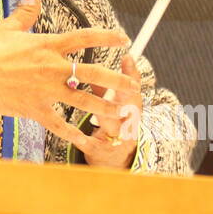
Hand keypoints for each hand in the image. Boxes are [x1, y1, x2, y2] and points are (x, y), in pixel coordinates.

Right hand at [0, 0, 135, 162]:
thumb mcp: (8, 27)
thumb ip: (27, 9)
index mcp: (47, 44)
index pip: (84, 37)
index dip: (106, 37)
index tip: (123, 38)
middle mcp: (52, 67)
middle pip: (93, 73)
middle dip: (117, 80)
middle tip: (132, 85)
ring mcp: (46, 90)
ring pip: (84, 101)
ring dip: (105, 107)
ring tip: (120, 112)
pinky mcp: (35, 109)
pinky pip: (59, 125)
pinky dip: (73, 134)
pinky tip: (86, 140)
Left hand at [74, 52, 142, 169]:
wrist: (112, 157)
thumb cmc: (110, 120)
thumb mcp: (110, 103)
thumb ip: (102, 85)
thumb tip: (95, 62)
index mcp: (130, 107)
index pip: (133, 87)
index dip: (132, 73)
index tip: (127, 56)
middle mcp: (128, 123)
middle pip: (130, 107)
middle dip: (123, 94)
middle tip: (112, 80)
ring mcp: (117, 139)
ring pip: (114, 127)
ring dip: (105, 117)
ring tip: (95, 109)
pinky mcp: (102, 152)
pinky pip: (94, 146)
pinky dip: (86, 142)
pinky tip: (79, 138)